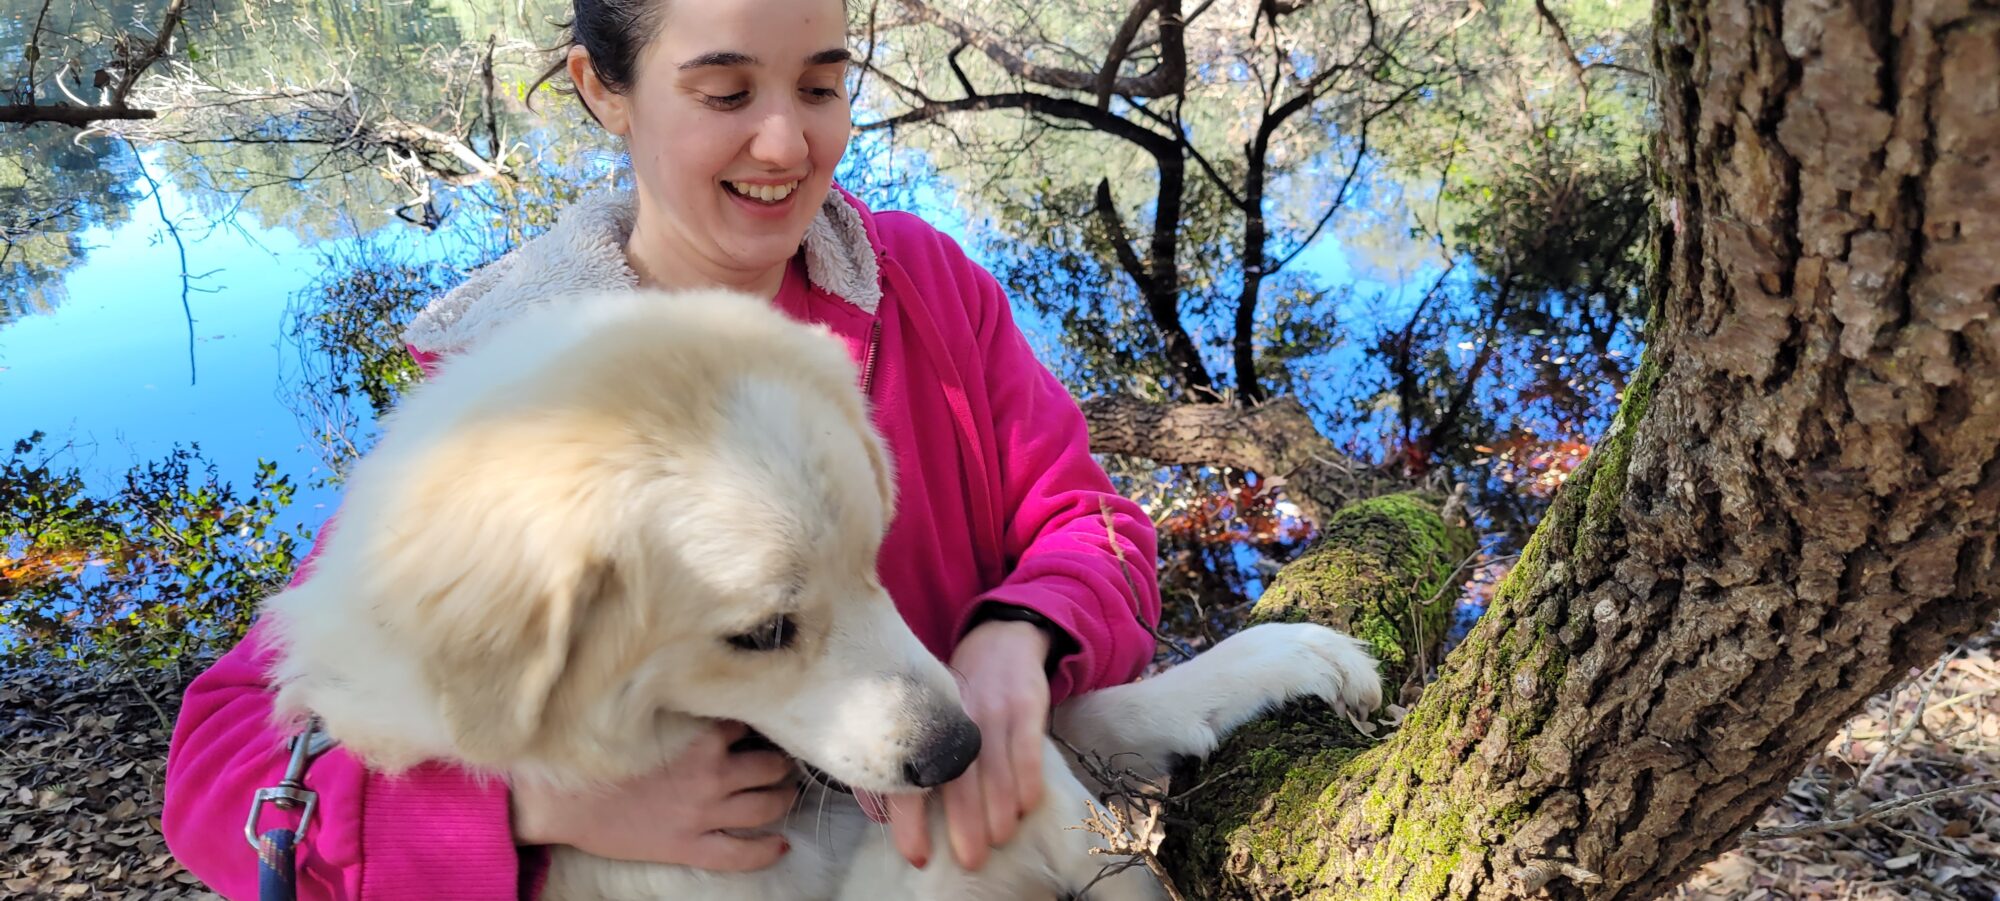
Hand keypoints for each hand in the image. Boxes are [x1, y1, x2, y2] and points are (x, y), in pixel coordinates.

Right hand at [511, 720, 797, 870]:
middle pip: (768, 766)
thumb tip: (699, 686)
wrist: (559, 798)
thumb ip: (679, 708)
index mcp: (700, 738)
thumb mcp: (644, 715)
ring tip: (786, 793)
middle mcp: (711, 774)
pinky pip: (740, 854)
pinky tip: (781, 843)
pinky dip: (766, 849)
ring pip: (765, 807)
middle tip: (780, 761)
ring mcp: (702, 814)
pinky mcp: (688, 846)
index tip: (760, 726)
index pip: (747, 725)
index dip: (755, 725)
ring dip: (782, 798)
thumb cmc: (594, 751)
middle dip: (779, 763)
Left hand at [886, 619, 1050, 870]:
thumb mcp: (931, 714)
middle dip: (963, 824)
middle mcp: (956, 716)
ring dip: (998, 809)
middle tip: (969, 860)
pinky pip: (1028, 746)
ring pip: (994, 767)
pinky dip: (1027, 778)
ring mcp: (992, 709)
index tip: (917, 856)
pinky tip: (1026, 806)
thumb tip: (888, 814)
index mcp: (923, 724)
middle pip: (956, 778)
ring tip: (999, 838)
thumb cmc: (961, 695)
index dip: (911, 819)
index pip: (911, 776)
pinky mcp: (1026, 704)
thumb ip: (916, 758)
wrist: (1001, 640)